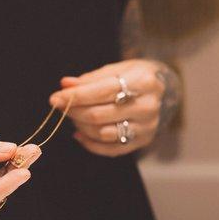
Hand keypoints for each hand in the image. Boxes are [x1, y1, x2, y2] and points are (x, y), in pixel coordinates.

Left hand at [50, 59, 171, 156]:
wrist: (163, 91)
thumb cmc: (133, 77)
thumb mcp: (115, 70)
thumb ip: (89, 79)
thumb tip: (65, 85)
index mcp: (143, 82)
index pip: (102, 91)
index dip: (76, 96)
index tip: (54, 98)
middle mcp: (148, 106)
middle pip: (99, 115)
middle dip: (74, 111)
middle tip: (61, 107)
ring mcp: (146, 127)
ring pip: (102, 133)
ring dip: (80, 126)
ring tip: (73, 117)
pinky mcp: (141, 142)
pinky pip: (109, 149)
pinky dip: (89, 143)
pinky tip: (79, 134)